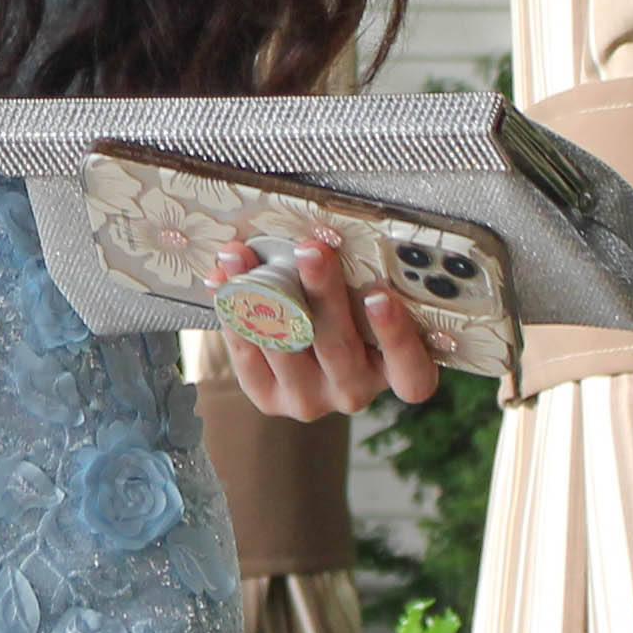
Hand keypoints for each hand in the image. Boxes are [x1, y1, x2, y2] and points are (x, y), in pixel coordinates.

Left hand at [217, 233, 441, 421]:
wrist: (298, 348)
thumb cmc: (343, 311)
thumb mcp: (361, 297)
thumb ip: (357, 277)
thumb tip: (326, 233)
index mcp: (393, 372)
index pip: (410, 371)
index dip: (395, 336)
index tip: (379, 296)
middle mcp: (355, 392)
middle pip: (338, 347)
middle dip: (322, 294)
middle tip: (310, 252)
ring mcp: (311, 400)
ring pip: (287, 350)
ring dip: (262, 297)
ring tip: (246, 259)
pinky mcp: (268, 398)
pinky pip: (248, 357)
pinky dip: (233, 315)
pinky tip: (223, 281)